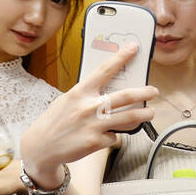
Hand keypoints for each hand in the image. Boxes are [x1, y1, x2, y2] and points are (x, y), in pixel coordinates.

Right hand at [20, 43, 156, 185]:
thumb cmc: (55, 122)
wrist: (41, 147)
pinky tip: (101, 136)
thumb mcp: (67, 101)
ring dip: (144, 115)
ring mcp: (93, 125)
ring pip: (129, 118)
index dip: (121, 57)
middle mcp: (88, 107)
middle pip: (125, 96)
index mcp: (79, 92)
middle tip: (153, 91)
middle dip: (144, 92)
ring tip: (150, 113)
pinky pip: (114, 136)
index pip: (104, 70)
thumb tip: (109, 92)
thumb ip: (87, 96)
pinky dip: (111, 136)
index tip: (134, 48)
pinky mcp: (97, 142)